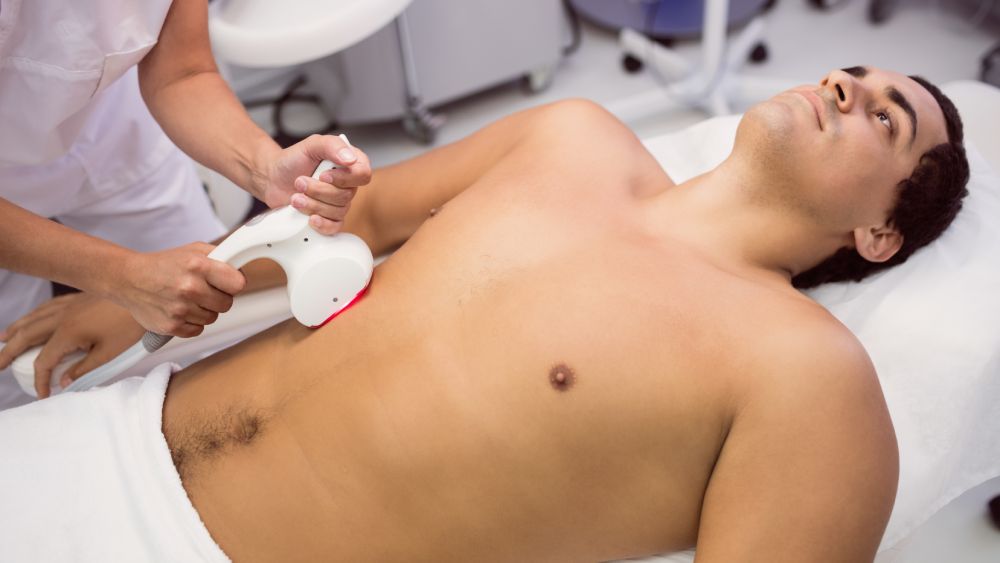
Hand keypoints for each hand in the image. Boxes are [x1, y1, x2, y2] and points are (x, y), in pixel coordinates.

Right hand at [0, 293, 143, 398]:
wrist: (144, 295)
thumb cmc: (131, 326)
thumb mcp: (110, 353)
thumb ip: (84, 369)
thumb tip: (63, 382)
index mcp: (68, 332)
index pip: (44, 361)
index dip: (40, 379)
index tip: (42, 393)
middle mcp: (62, 316)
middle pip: (27, 335)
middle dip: (9, 351)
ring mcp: (68, 305)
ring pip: (33, 317)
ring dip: (16, 330)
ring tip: (3, 340)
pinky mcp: (77, 298)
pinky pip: (47, 307)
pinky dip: (33, 315)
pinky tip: (32, 318)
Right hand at [118, 242, 245, 336]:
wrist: (128, 279)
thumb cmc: (162, 265)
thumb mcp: (193, 250)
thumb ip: (220, 257)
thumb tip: (241, 268)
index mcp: (198, 266)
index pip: (238, 284)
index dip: (233, 283)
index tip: (227, 282)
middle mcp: (189, 288)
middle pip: (227, 304)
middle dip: (219, 297)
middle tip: (204, 290)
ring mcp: (180, 309)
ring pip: (213, 317)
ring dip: (204, 310)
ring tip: (188, 298)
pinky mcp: (171, 326)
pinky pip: (198, 330)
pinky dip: (192, 322)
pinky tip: (181, 309)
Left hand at [260, 134, 372, 234]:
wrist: (272, 178)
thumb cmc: (292, 161)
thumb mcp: (311, 145)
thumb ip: (332, 145)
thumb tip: (350, 159)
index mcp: (348, 164)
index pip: (363, 174)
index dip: (345, 178)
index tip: (324, 175)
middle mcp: (346, 184)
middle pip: (347, 195)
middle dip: (318, 190)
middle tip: (300, 182)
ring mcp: (338, 203)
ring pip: (338, 211)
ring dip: (312, 204)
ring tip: (296, 196)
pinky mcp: (328, 218)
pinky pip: (334, 227)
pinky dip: (322, 224)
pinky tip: (310, 218)